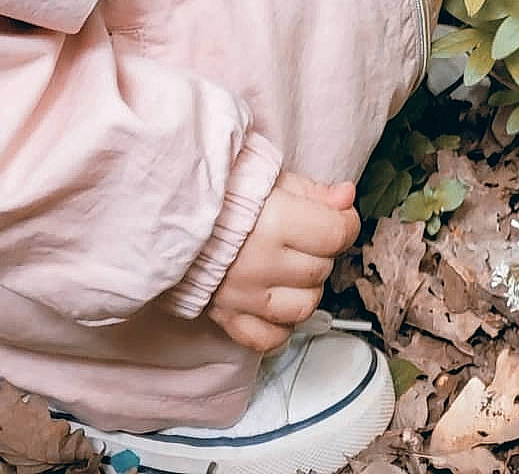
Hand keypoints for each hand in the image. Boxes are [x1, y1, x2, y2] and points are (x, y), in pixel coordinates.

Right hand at [206, 172, 360, 352]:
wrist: (171, 217)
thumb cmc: (225, 195)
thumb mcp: (273, 180)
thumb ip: (315, 192)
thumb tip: (347, 199)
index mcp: (273, 223)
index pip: (335, 234)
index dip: (345, 223)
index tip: (339, 217)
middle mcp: (260, 264)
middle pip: (320, 269)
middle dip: (322, 252)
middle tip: (306, 236)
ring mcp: (243, 297)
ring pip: (304, 307)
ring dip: (306, 288)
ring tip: (293, 268)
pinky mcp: (227, 319)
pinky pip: (269, 338)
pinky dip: (281, 325)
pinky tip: (277, 301)